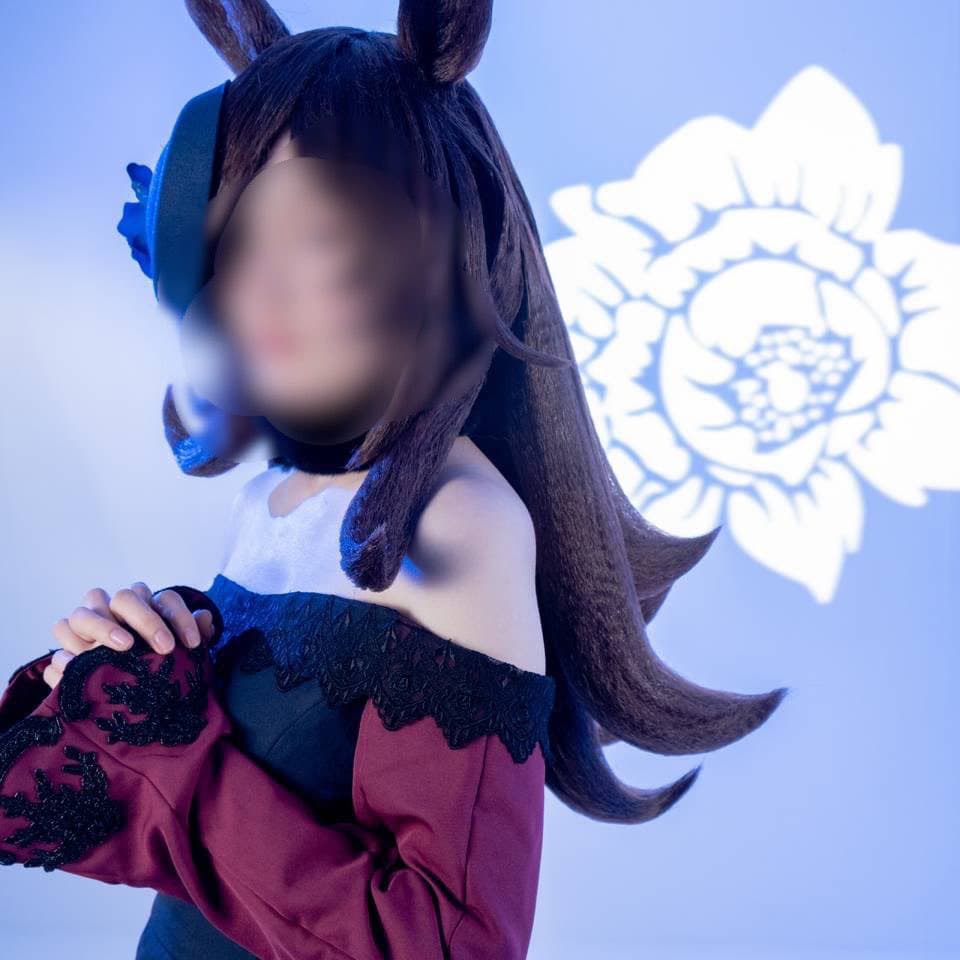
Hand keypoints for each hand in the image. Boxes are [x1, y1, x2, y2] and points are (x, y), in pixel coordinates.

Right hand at [43, 581, 215, 689]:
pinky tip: (84, 661)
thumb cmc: (156, 667)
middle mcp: (116, 608)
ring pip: (87, 608)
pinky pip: (62, 629)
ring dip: (104, 625)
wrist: (122, 694)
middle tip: (165, 647)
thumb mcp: (181, 656)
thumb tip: (205, 617)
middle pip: (126, 597)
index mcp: (149, 607)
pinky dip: (70, 642)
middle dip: (146, 619)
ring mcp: (89, 620)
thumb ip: (196, 635)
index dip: (181, 618)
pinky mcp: (67, 639)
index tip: (193, 643)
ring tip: (124, 647)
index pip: (166, 600)